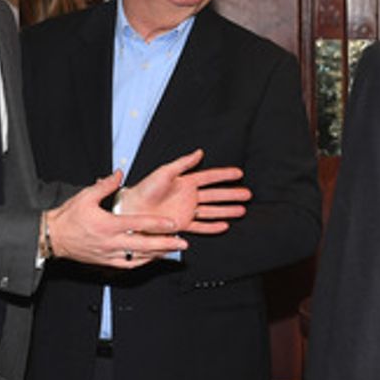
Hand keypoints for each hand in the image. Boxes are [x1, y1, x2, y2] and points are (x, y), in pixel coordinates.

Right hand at [46, 171, 188, 268]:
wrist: (52, 238)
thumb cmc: (67, 217)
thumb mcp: (85, 196)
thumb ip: (106, 185)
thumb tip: (120, 173)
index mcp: (108, 224)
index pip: (139, 225)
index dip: (158, 225)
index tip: (173, 225)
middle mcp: (111, 241)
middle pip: (144, 245)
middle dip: (166, 245)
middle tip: (182, 243)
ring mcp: (108, 254)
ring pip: (138, 257)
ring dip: (157, 255)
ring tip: (172, 251)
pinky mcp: (105, 262)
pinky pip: (127, 265)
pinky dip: (141, 262)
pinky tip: (151, 259)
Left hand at [122, 149, 249, 235]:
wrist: (132, 209)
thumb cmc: (144, 189)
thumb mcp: (164, 172)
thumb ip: (183, 163)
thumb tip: (199, 152)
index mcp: (186, 182)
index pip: (210, 177)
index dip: (224, 175)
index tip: (239, 173)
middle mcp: (189, 197)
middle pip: (216, 195)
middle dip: (231, 195)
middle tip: (247, 194)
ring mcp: (187, 211)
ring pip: (212, 211)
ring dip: (226, 211)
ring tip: (241, 210)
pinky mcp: (182, 224)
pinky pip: (201, 226)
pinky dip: (212, 227)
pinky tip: (224, 225)